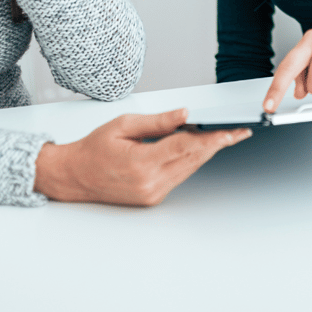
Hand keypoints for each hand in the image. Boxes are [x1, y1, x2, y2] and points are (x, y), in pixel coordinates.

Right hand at [34, 108, 249, 205]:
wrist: (74, 176)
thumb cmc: (94, 148)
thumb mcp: (124, 125)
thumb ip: (158, 122)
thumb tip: (185, 114)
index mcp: (141, 162)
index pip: (185, 147)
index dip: (212, 139)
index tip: (230, 133)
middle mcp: (149, 182)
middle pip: (193, 159)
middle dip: (216, 144)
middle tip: (237, 131)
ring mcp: (152, 193)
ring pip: (189, 169)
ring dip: (205, 152)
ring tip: (222, 136)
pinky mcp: (152, 197)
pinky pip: (179, 176)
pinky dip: (189, 161)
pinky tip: (195, 148)